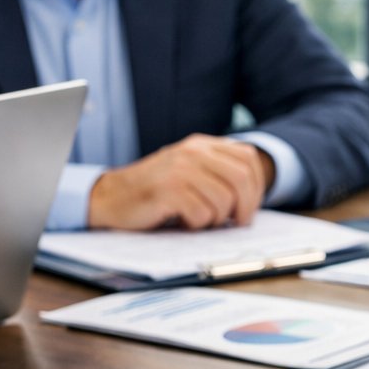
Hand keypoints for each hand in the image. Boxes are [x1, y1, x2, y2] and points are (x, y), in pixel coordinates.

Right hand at [87, 134, 274, 230]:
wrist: (111, 197)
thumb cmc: (156, 190)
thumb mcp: (189, 170)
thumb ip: (218, 172)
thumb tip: (254, 197)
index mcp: (202, 144)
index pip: (249, 158)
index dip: (257, 186)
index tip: (249, 206)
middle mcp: (193, 152)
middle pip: (242, 179)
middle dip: (246, 207)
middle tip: (237, 222)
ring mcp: (180, 169)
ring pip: (224, 200)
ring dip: (217, 218)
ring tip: (200, 219)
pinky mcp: (168, 190)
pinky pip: (202, 213)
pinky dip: (197, 224)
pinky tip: (183, 220)